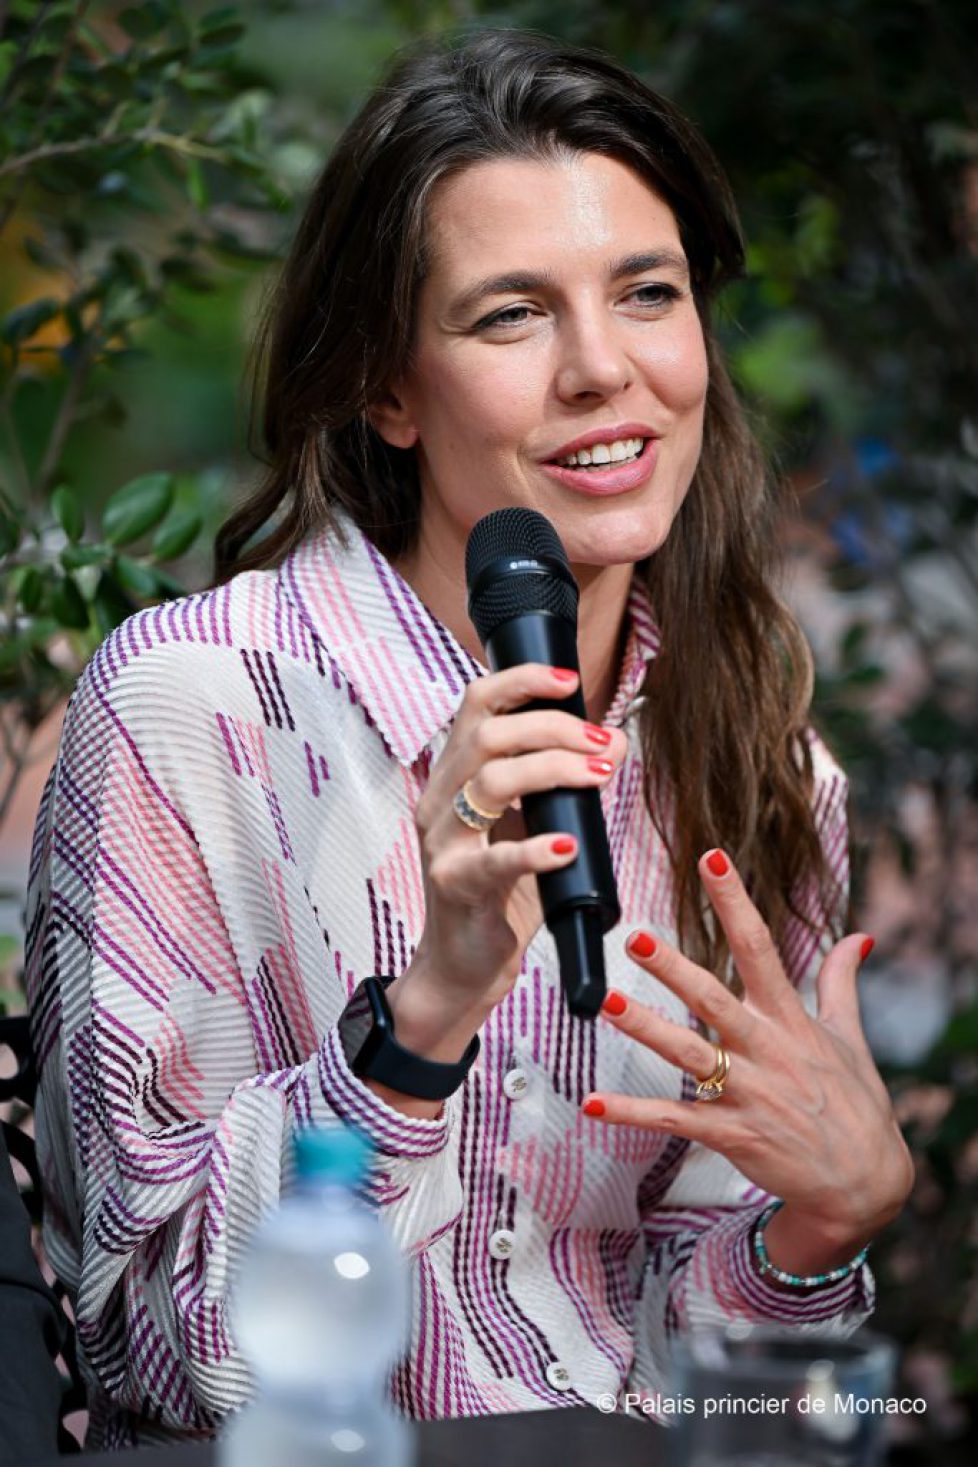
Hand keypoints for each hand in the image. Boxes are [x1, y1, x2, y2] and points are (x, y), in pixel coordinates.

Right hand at [389, 663, 627, 1051]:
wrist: (464, 966)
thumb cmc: (501, 892)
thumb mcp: (535, 827)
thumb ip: (565, 785)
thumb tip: (612, 742)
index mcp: (453, 776)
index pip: (475, 705)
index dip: (521, 682)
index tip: (570, 682)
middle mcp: (439, 800)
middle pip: (487, 735)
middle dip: (552, 728)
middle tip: (601, 744)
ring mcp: (442, 843)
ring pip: (490, 782)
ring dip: (553, 770)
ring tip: (597, 778)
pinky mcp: (455, 887)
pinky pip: (494, 861)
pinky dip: (535, 849)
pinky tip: (567, 844)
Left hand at [582, 850, 913, 1261]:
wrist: (864, 1185)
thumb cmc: (855, 1104)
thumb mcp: (850, 1037)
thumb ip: (842, 981)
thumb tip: (860, 935)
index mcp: (790, 1019)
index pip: (760, 947)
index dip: (735, 902)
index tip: (711, 859)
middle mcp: (767, 1050)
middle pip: (713, 998)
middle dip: (673, 967)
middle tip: (635, 936)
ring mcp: (748, 1094)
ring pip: (688, 1054)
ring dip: (646, 1028)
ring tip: (607, 1003)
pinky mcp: (732, 1134)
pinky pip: (674, 1118)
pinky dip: (632, 1113)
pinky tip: (593, 1103)